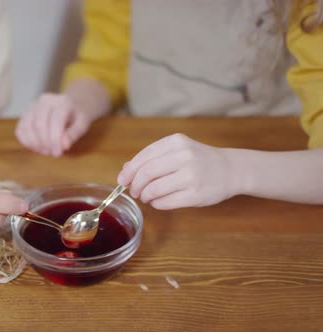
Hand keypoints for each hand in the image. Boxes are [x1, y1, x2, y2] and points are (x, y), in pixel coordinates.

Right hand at [15, 93, 92, 156]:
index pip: (54, 121)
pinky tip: (36, 147)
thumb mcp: (83, 125)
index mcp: (61, 102)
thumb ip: (73, 135)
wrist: (72, 104)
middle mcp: (44, 101)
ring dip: (34, 143)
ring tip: (45, 151)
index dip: (54, 140)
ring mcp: (33, 106)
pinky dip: (26, 141)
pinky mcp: (25, 113)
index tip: (58, 153)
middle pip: (38, 125)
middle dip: (44, 143)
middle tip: (52, 153)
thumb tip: (63, 145)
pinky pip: (20, 129)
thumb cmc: (78, 116)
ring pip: (26, 127)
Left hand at [117, 134, 236, 209]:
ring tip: (146, 197)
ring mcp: (191, 176)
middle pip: (146, 173)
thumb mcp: (177, 150)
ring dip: (145, 196)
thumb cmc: (198, 160)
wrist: (231, 170)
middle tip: (134, 191)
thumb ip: (152, 158)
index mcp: (176, 142)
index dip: (129, 171)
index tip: (123, 180)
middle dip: (135, 185)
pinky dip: (156, 204)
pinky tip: (158, 201)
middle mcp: (184, 156)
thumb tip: (125, 171)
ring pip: (154, 189)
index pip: (143, 157)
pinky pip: (165, 202)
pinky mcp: (195, 195)